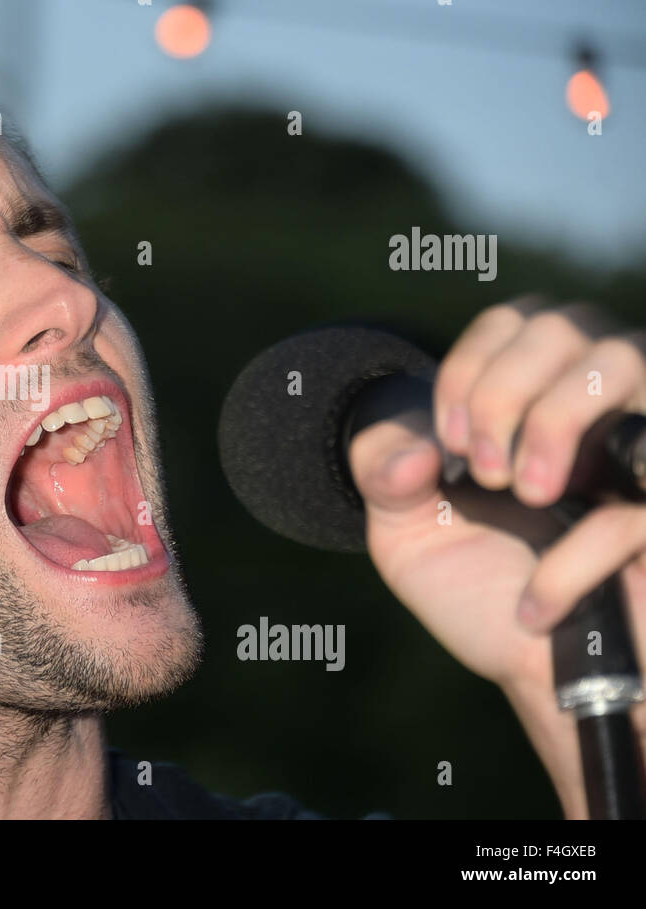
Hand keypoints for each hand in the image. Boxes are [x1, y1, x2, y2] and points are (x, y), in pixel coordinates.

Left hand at [347, 297, 645, 817]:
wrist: (547, 684)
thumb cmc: (485, 596)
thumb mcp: (408, 537)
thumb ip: (384, 475)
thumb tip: (414, 452)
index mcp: (536, 400)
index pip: (517, 319)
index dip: (472, 368)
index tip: (446, 445)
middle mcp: (602, 410)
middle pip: (570, 323)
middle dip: (507, 390)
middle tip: (483, 473)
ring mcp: (643, 455)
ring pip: (626, 356)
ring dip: (553, 420)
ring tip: (524, 497)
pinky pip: (634, 507)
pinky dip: (573, 557)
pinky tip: (533, 606)